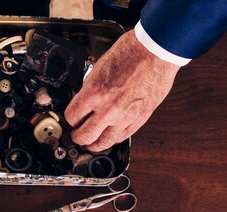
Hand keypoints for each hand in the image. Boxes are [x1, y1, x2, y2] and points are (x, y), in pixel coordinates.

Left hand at [65, 30, 179, 151]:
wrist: (156, 51)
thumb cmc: (131, 52)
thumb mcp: (99, 67)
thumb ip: (91, 88)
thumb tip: (85, 101)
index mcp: (94, 93)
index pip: (72, 117)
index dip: (69, 119)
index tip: (71, 119)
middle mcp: (108, 109)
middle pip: (84, 136)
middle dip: (77, 136)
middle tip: (75, 135)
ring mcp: (125, 117)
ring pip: (103, 143)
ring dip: (93, 144)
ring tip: (90, 143)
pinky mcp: (139, 120)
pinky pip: (121, 137)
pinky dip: (112, 139)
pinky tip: (108, 138)